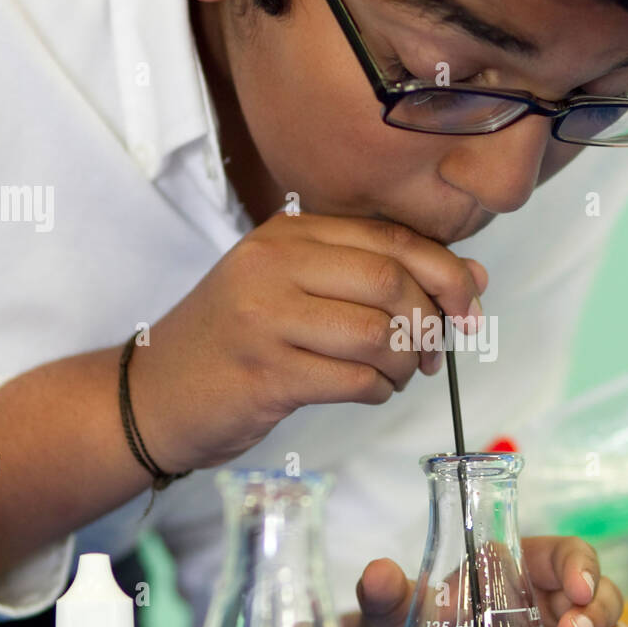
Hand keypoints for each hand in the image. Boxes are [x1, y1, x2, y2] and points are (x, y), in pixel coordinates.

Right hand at [126, 214, 488, 472]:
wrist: (153, 393)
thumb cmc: (237, 340)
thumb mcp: (300, 290)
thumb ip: (381, 277)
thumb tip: (474, 280)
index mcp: (289, 234)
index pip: (393, 239)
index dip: (447, 275)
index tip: (469, 309)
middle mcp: (275, 264)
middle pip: (393, 282)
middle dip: (431, 324)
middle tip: (431, 353)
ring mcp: (266, 318)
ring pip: (379, 334)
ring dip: (406, 363)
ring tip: (396, 373)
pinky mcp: (265, 373)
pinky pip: (355, 380)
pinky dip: (379, 391)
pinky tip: (370, 391)